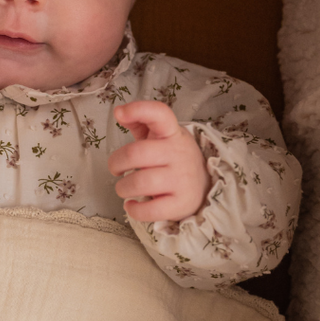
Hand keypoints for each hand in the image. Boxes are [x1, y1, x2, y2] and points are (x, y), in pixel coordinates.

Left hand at [108, 101, 211, 222]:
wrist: (203, 186)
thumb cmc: (170, 159)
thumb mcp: (159, 137)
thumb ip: (140, 122)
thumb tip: (119, 112)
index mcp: (171, 133)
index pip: (160, 115)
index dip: (139, 110)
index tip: (119, 112)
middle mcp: (178, 154)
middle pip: (136, 153)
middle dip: (116, 163)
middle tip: (116, 170)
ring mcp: (181, 179)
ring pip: (140, 182)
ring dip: (123, 188)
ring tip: (124, 188)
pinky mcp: (181, 203)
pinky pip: (150, 210)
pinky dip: (134, 210)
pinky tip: (132, 205)